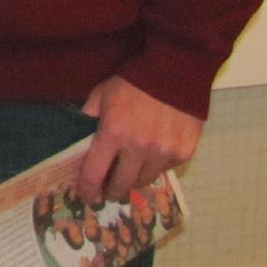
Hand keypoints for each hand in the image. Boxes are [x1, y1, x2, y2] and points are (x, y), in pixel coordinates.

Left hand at [76, 76, 201, 204]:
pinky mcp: (184, 152)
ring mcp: (163, 152)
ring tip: (129, 174)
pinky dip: (156, 166)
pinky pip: (165, 169)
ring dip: (134, 180)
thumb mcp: (103, 93)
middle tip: (109, 190)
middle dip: (112, 190)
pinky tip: (152, 156)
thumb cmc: (134, 81)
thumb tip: (83, 133)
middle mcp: (139, 147)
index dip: (88, 189)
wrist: (176, 71)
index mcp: (113, 132)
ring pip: (144, 180)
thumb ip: (90, 114)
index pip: (95, 173)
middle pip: (122, 184)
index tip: (86, 196)